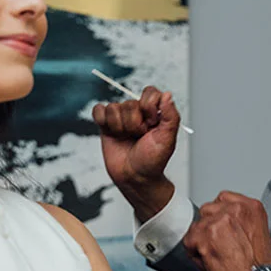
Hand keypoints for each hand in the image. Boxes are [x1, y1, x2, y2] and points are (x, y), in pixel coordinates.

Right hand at [92, 87, 180, 221]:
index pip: (149, 93)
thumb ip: (171, 116)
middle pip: (129, 103)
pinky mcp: (106, 124)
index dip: (148, 108)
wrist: (135, 178)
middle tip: (139, 137)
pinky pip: (98, 110)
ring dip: (119, 127)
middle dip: (134, 124)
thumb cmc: (153, 161)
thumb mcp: (168, 139)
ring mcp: (121, 117)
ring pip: (113, 108)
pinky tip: (112, 132)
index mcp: (154, 112)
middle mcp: (138, 111)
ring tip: (126, 138)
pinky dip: (102, 120)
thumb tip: (167, 94)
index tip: (152, 124)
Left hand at [183, 191, 270, 270]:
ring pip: (196, 227)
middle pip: (207, 211)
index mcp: (251, 206)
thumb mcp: (258, 233)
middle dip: (209, 229)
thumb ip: (240, 221)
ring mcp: (219, 220)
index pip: (222, 199)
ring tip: (219, 256)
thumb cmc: (260, 268)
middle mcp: (235, 209)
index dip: (219, 217)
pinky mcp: (205, 235)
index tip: (223, 229)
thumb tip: (224, 220)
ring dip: (202, 243)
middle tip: (222, 246)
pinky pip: (189, 242)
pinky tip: (212, 263)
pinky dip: (196, 256)